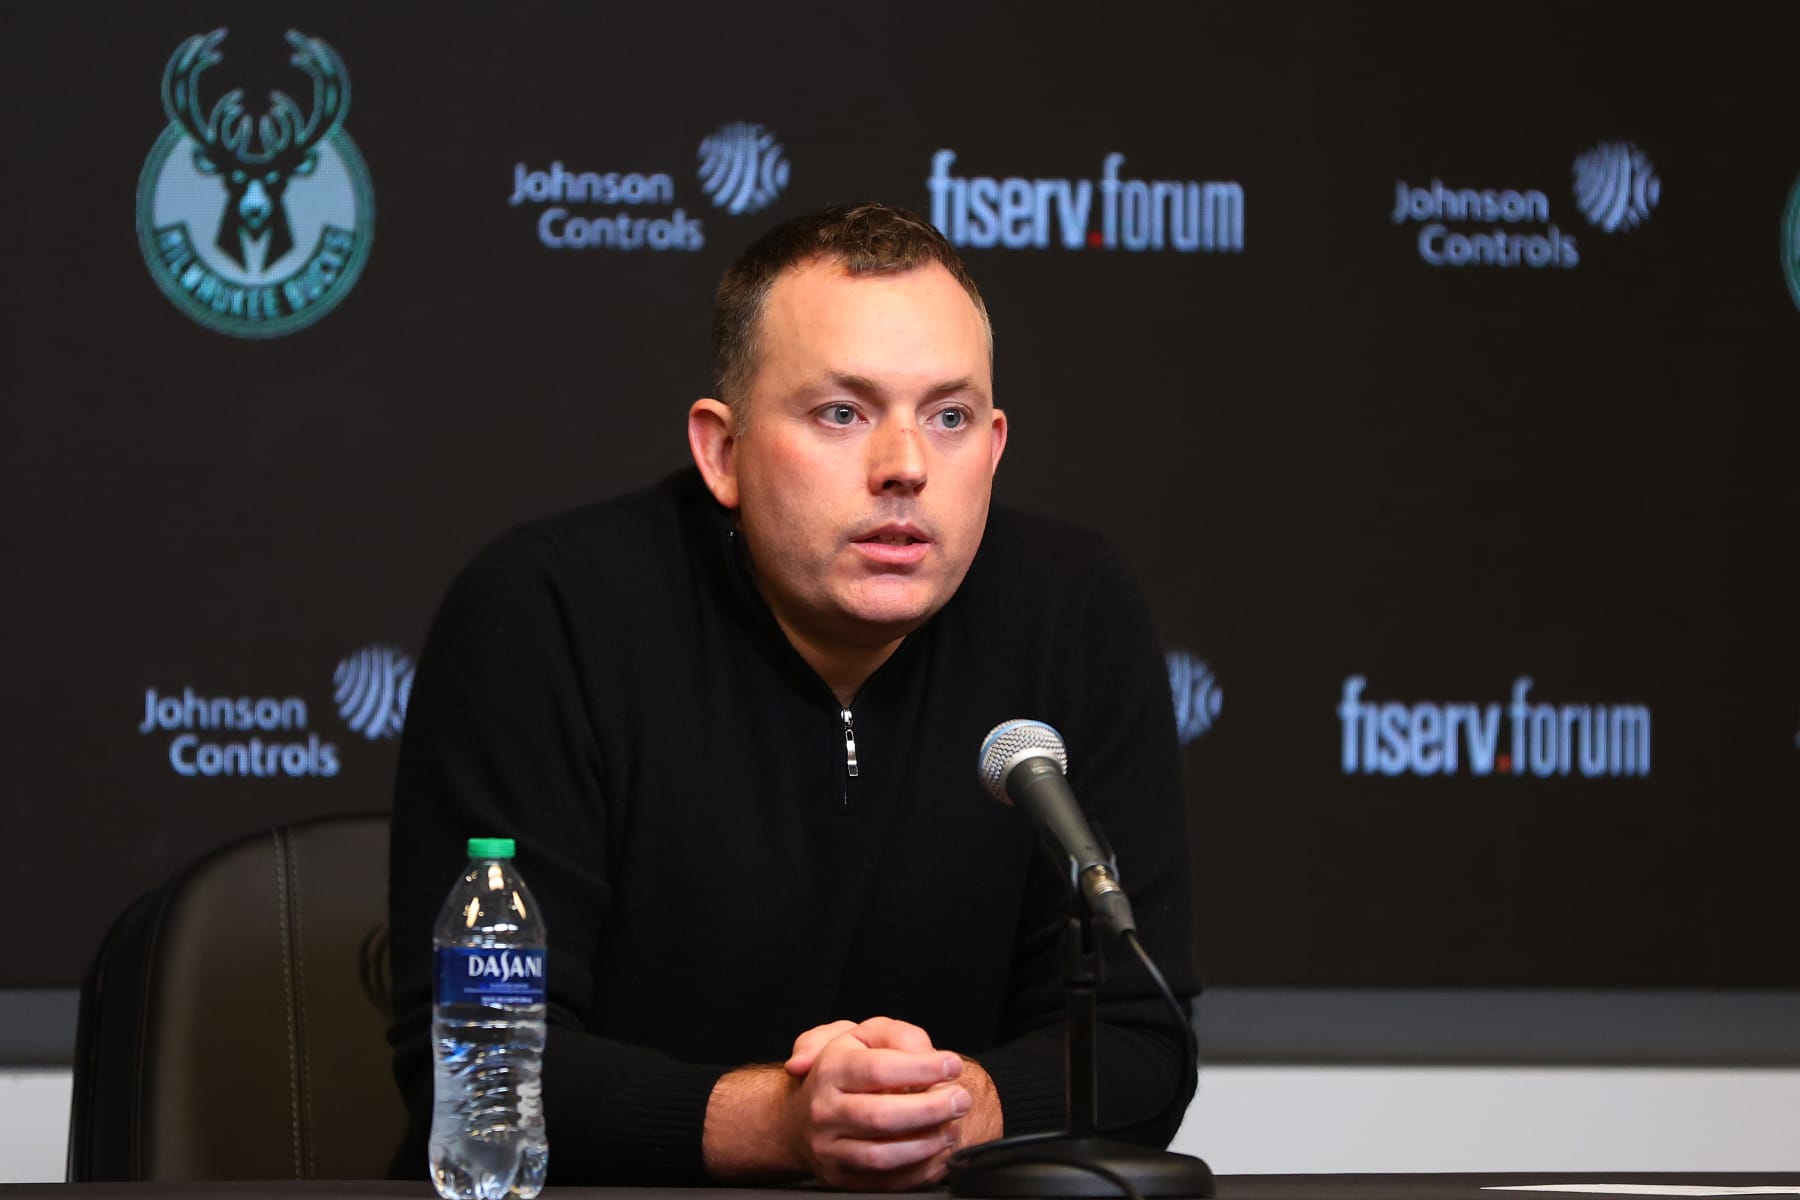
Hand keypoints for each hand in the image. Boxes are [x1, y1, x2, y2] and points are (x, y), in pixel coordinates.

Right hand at [786, 1016, 969, 1188]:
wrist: (802, 1114)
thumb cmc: (845, 1069)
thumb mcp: (864, 1035)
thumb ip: (896, 1034)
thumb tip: (923, 1054)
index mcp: (830, 1069)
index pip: (878, 1070)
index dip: (921, 1068)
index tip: (952, 1065)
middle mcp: (824, 1110)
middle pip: (881, 1116)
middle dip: (930, 1109)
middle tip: (961, 1100)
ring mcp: (829, 1148)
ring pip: (881, 1156)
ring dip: (926, 1145)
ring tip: (951, 1128)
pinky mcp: (840, 1177)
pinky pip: (883, 1183)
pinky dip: (918, 1172)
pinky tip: (939, 1155)